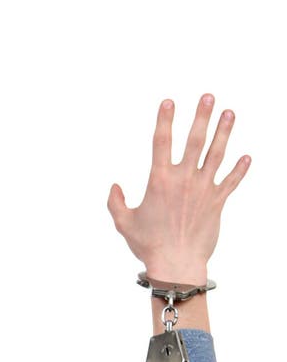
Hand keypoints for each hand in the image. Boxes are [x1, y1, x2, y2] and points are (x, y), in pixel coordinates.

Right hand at [107, 93, 250, 283]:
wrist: (176, 264)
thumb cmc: (148, 246)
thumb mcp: (124, 224)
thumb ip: (116, 203)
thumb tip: (114, 187)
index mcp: (160, 181)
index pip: (161, 142)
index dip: (164, 119)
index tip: (169, 101)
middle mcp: (184, 179)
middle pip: (195, 140)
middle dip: (202, 116)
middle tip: (208, 97)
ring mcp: (203, 189)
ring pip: (217, 154)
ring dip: (224, 131)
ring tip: (229, 113)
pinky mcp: (217, 202)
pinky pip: (231, 181)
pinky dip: (240, 169)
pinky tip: (247, 156)